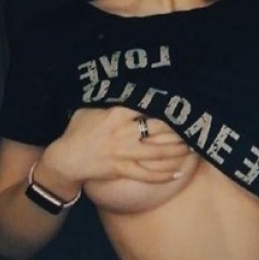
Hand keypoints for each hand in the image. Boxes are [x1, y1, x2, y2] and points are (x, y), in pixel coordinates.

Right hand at [40, 107, 194, 187]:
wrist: (66, 159)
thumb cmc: (77, 130)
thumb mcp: (89, 108)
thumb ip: (107, 99)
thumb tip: (123, 85)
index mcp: (116, 114)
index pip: (145, 107)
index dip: (164, 106)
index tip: (178, 104)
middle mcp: (123, 134)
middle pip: (157, 130)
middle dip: (177, 130)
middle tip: (192, 126)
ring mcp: (124, 154)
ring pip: (157, 154)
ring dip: (176, 151)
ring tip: (191, 148)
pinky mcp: (123, 171)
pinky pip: (148, 174)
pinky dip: (164, 175)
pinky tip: (178, 172)